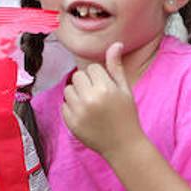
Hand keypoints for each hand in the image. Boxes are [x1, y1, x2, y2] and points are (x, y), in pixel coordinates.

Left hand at [61, 42, 143, 157]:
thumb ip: (116, 67)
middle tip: (97, 95)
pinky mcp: (71, 123)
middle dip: (86, 83)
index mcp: (105, 88)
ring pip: (68, 90)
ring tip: (90, 105)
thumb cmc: (127, 115)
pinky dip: (72, 109)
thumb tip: (115, 44)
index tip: (106, 88)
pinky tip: (85, 116)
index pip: (91, 68)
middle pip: (78, 76)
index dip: (99, 77)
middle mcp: (90, 99)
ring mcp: (79, 112)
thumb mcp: (125, 90)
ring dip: (77, 94)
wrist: (123, 146)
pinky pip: (64, 106)